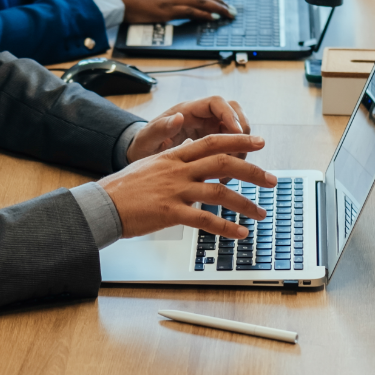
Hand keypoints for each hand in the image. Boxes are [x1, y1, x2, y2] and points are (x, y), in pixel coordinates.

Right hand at [99, 133, 275, 238]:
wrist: (102, 204)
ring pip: (220, 192)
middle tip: (272, 179)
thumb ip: (173, 160)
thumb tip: (190, 152)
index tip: (258, 142)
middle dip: (253, 170)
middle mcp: (178, 170)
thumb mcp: (150, 165)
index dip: (238, 141)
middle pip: (224, 163)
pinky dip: (226, 227)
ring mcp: (175, 190)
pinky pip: (206, 220)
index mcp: (173, 157)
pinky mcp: (171, 212)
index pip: (212, 142)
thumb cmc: (123, 188)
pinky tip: (239, 233)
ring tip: (261, 213)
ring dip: (246, 203)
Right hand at [106, 0, 235, 24]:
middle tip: (230, 9)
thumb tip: (160, 4)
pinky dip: (203, 13)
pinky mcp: (165, 11)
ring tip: (228, 13)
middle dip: (218, 1)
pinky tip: (212, 17)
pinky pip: (189, 11)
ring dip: (216, 7)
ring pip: (199, 0)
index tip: (217, 0)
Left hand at [127, 98, 250, 161]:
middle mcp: (202, 117)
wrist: (143, 156)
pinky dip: (234, 160)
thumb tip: (177, 118)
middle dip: (242, 132)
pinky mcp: (214, 144)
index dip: (229, 115)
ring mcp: (210, 129)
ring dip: (240, 149)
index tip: (236, 133)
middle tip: (241, 154)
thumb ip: (161, 129)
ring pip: (237, 130)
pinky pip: (232, 147)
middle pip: (234, 113)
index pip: (216, 103)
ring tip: (231, 171)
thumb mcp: (148, 138)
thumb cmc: (145, 144)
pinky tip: (223, 178)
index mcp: (187, 110)